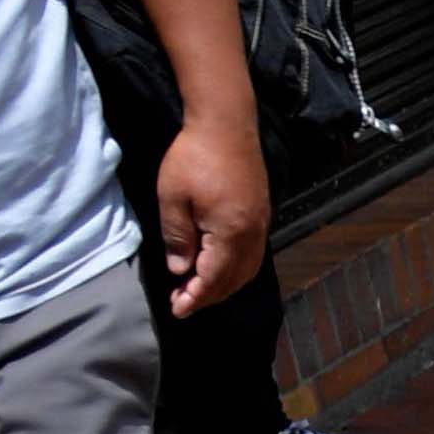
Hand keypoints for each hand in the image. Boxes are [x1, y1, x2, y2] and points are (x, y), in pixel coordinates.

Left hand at [152, 116, 269, 318]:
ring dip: (224, 285)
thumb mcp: (172, 199)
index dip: (194, 298)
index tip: (177, 310)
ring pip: (247, 269)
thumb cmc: (194, 157)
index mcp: (231, 233)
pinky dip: (236, 269)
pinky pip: (253, 254)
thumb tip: (179, 270)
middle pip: (234, 279)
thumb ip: (177, 239)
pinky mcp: (261, 213)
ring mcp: (261, 224)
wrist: (226, 123)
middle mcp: (252, 234)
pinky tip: (220, 266)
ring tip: (200, 289)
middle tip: (183, 303)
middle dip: (209, 296)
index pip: (213, 278)